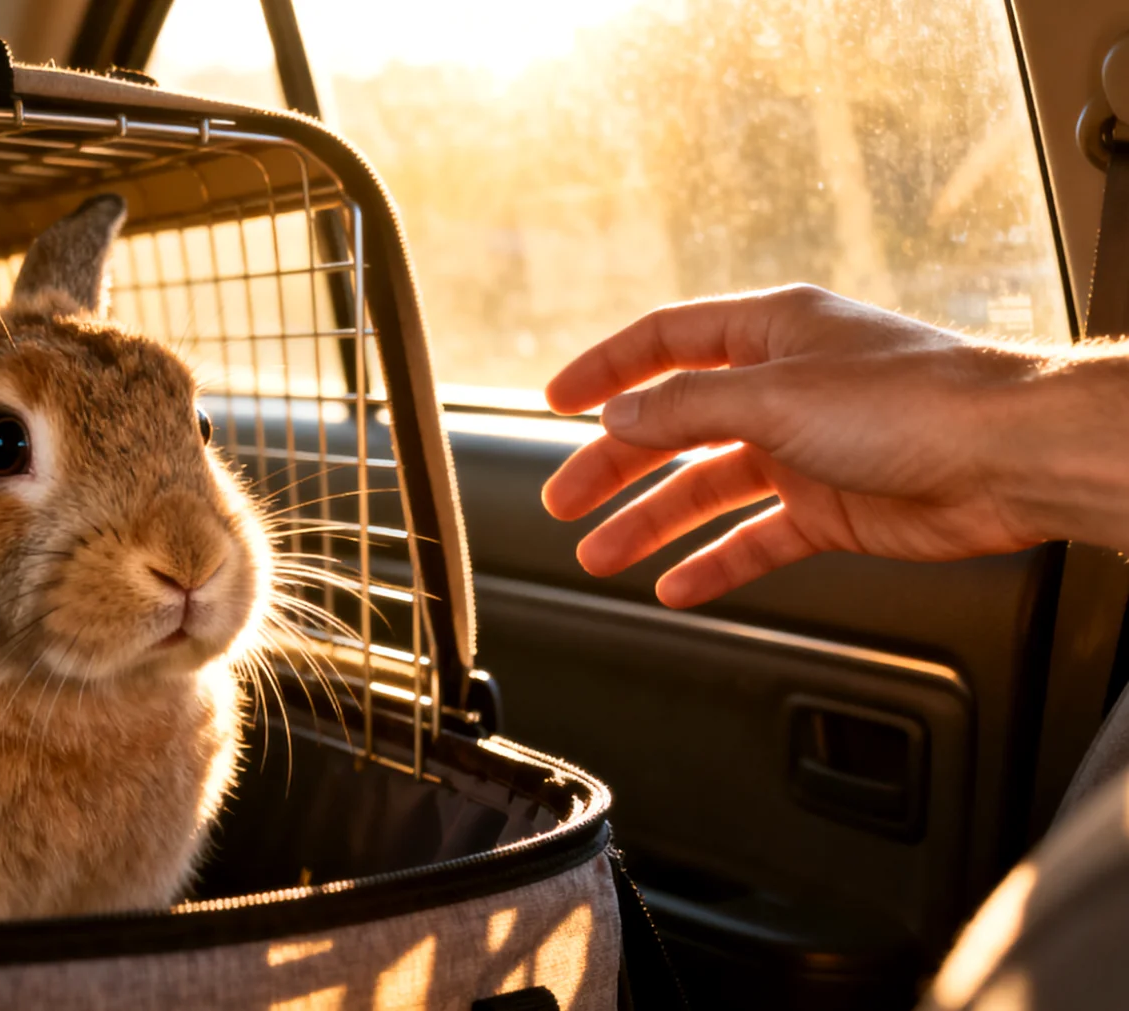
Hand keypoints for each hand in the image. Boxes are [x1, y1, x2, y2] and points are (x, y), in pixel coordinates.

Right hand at [540, 285, 1056, 607]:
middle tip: (564, 502)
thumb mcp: (774, 394)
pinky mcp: (833, 506)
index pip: (665, 342)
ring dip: (651, 522)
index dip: (605, 371)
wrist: (1011, 458)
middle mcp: (784, 387)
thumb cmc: (916, 402)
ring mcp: (807, 449)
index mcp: (770, 334)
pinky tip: (678, 583)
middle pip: (673, 426)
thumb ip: (686, 408)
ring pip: (707, 488)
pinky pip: (755, 538)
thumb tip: (619, 417)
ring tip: (601, 553)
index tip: (556, 401)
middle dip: (614, 466)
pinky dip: (714, 562)